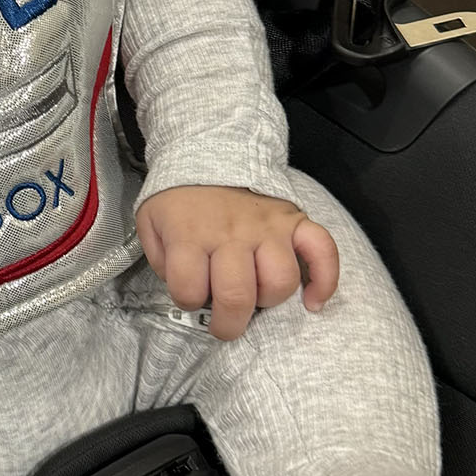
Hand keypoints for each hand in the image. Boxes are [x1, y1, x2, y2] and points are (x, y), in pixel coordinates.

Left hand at [135, 185, 339, 341]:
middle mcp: (231, 234)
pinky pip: (323, 251)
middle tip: (224, 324)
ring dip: (268, 300)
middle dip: (229, 324)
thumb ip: (161, 260)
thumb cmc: (179, 197)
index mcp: (191, 235)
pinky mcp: (294, 221)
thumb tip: (186, 290)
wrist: (208, 150)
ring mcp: (268, 227)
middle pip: (238, 296)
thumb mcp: (150, 223)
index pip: (190, 290)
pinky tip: (313, 301)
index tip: (190, 297)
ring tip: (256, 297)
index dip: (188, 302)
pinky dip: (325, 280)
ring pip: (281, 281)